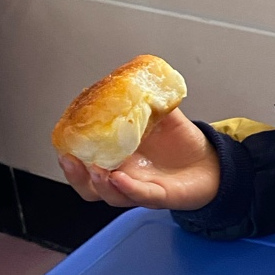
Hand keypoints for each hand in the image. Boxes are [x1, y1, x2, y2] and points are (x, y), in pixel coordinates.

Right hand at [58, 108, 220, 210]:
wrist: (212, 162)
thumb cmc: (182, 144)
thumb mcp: (161, 117)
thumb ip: (147, 101)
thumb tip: (134, 78)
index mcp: (118, 159)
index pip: (84, 163)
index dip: (70, 155)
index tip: (62, 141)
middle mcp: (124, 178)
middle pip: (89, 187)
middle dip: (75, 176)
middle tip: (70, 159)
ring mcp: (140, 188)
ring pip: (112, 195)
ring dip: (100, 184)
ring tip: (96, 169)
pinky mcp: (161, 196)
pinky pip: (141, 196)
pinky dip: (130, 189)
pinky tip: (121, 179)